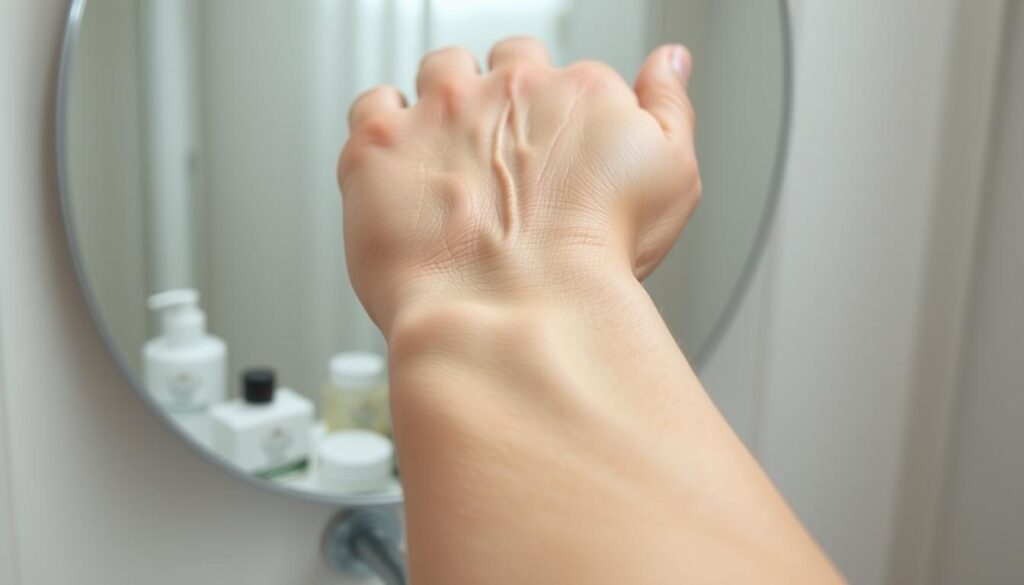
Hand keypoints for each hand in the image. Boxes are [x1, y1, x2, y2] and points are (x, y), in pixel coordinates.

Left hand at [338, 37, 699, 335]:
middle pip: (499, 64)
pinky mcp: (380, 144)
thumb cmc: (595, 262)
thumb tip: (671, 59)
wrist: (521, 313)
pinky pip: (372, 104)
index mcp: (575, 90)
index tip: (547, 151)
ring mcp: (438, 112)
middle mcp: (505, 88)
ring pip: (436, 72)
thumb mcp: (672, 175)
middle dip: (499, 98)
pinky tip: (400, 164)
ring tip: (446, 159)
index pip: (560, 73)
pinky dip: (382, 123)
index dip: (553, 113)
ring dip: (441, 104)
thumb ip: (670, 105)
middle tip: (497, 156)